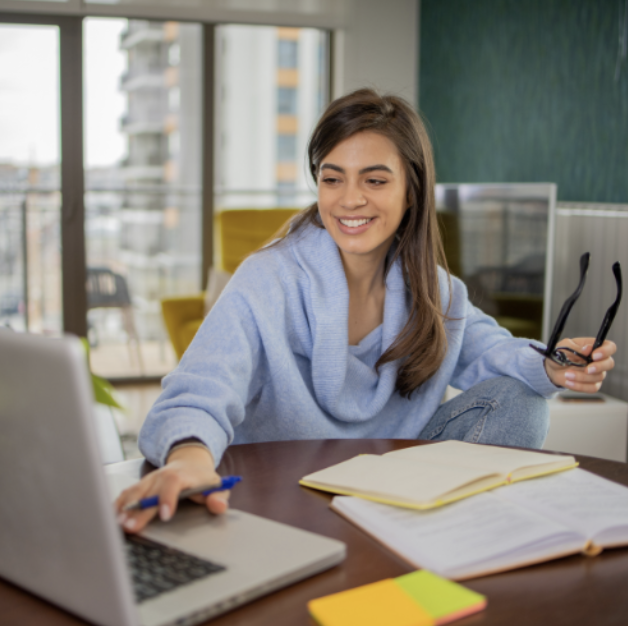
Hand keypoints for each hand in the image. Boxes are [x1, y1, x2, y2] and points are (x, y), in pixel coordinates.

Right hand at [115, 446, 229, 533]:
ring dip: (124, 508)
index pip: (172, 484)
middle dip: (139, 510)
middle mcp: (161, 476)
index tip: (165, 515)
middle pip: (148, 492)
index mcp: (181, 476)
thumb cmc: (202, 479)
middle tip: (131, 528)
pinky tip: (110, 518)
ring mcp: (148, 480)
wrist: (190, 462)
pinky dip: (117, 505)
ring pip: (133, 492)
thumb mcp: (216, 486)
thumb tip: (218, 505)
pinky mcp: (140, 486)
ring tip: (118, 525)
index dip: (167, 498)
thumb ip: (219, 497)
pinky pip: (126, 494)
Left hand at [544, 338, 615, 392]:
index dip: (606, 351)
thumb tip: (588, 348)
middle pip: (609, 363)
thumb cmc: (560, 354)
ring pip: (598, 377)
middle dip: (599, 367)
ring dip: (581, 377)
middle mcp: (599, 360)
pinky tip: (569, 382)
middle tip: (587, 369)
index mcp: (594, 347)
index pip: (609, 347)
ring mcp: (597, 373)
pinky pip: (592, 388)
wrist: (553, 368)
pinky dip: (580, 386)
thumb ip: (576, 348)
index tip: (594, 355)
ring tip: (567, 374)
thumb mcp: (564, 347)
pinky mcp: (592, 384)